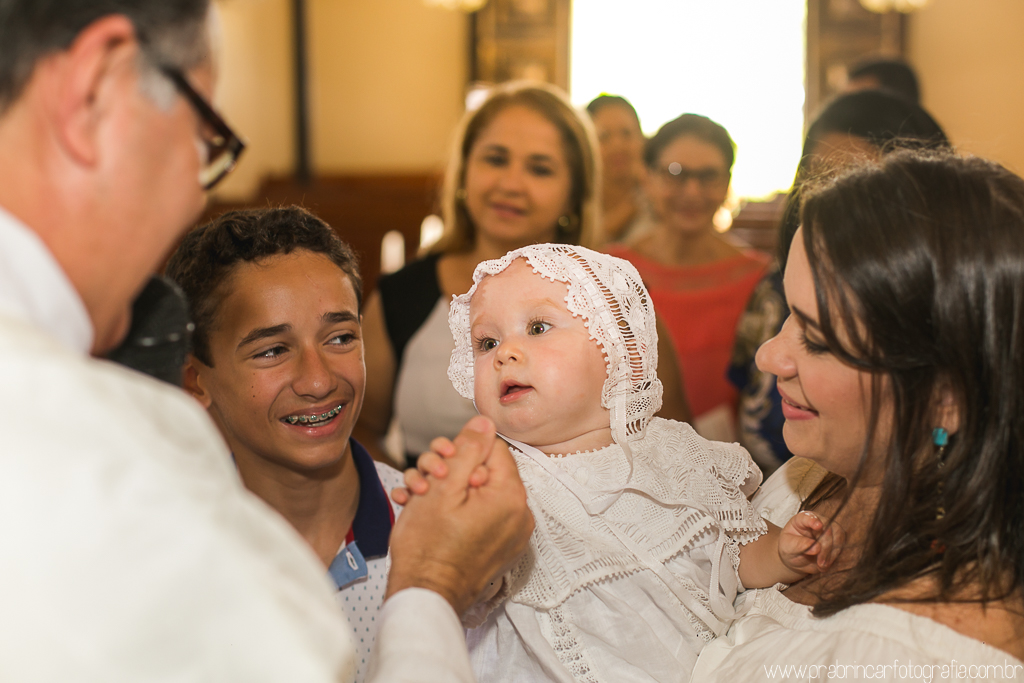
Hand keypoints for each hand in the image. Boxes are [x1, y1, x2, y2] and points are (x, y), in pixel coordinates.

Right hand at [385, 415, 532, 615]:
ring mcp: (510, 535)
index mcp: (511, 496)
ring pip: (479, 494)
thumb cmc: (428, 546)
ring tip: (419, 499)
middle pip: (485, 471)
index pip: (493, 448)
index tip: (441, 466)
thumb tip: (485, 422)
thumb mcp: (444, 485)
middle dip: (452, 471)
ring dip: (448, 491)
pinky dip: (457, 512)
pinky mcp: (499, 549)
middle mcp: (519, 516)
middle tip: (426, 483)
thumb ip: (467, 449)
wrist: (424, 595)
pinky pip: (481, 517)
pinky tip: (426, 514)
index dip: (462, 451)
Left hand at [779, 511, 844, 575]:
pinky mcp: (836, 540)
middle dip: (826, 546)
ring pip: (838, 537)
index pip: (808, 517)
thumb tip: (816, 548)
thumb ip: (799, 545)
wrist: (796, 558)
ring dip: (832, 553)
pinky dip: (835, 557)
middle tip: (820, 562)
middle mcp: (818, 521)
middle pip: (828, 528)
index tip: (818, 526)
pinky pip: (842, 546)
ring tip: (822, 566)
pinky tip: (826, 566)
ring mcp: (829, 530)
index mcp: (802, 519)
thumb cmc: (790, 548)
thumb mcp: (788, 547)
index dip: (814, 520)